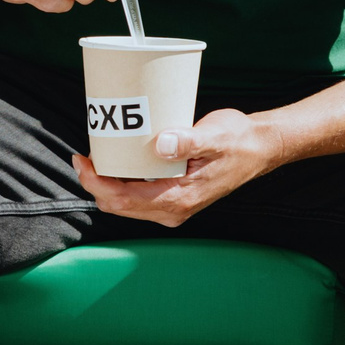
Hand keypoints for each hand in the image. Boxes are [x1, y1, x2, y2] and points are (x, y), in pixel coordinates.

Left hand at [73, 107, 286, 226]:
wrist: (260, 148)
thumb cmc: (238, 140)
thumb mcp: (214, 135)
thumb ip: (188, 140)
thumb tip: (160, 144)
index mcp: (179, 198)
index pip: (124, 200)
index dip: (97, 183)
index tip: (84, 159)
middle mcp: (173, 209)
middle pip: (119, 206)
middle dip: (96, 183)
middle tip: (85, 154)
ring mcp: (173, 205)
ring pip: (126, 203)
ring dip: (107, 183)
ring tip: (98, 155)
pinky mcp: (173, 196)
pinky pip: (137, 196)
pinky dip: (121, 182)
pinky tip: (118, 161)